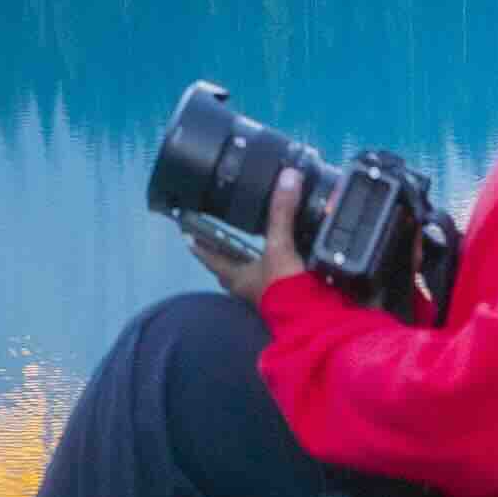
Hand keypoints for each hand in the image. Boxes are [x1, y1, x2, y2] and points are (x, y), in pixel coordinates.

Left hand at [180, 174, 309, 296]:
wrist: (311, 319)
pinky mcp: (283, 298)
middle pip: (228, 270)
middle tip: (217, 240)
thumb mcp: (280, 246)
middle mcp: (247, 289)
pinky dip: (272, 270)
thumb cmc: (283, 286)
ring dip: (248, 263)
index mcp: (238, 277)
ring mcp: (265, 296)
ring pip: (249, 277)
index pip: (211, 258)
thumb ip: (282, 213)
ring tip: (249, 246)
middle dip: (222, 256)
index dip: (199, 246)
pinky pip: (271, 281)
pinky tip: (281, 261)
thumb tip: (288, 176)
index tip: (186, 235)